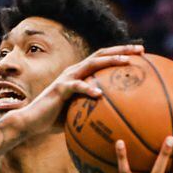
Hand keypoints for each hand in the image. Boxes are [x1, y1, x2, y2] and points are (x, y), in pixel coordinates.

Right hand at [7, 45, 144, 138]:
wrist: (31, 122)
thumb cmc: (53, 120)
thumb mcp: (77, 114)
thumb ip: (92, 111)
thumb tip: (112, 122)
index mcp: (80, 75)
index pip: (103, 59)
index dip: (121, 54)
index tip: (141, 54)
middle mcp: (75, 71)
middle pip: (102, 54)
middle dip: (122, 50)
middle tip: (141, 50)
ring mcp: (67, 78)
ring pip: (91, 63)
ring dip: (110, 61)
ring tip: (126, 62)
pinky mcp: (60, 88)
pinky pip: (77, 87)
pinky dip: (88, 89)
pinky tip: (100, 95)